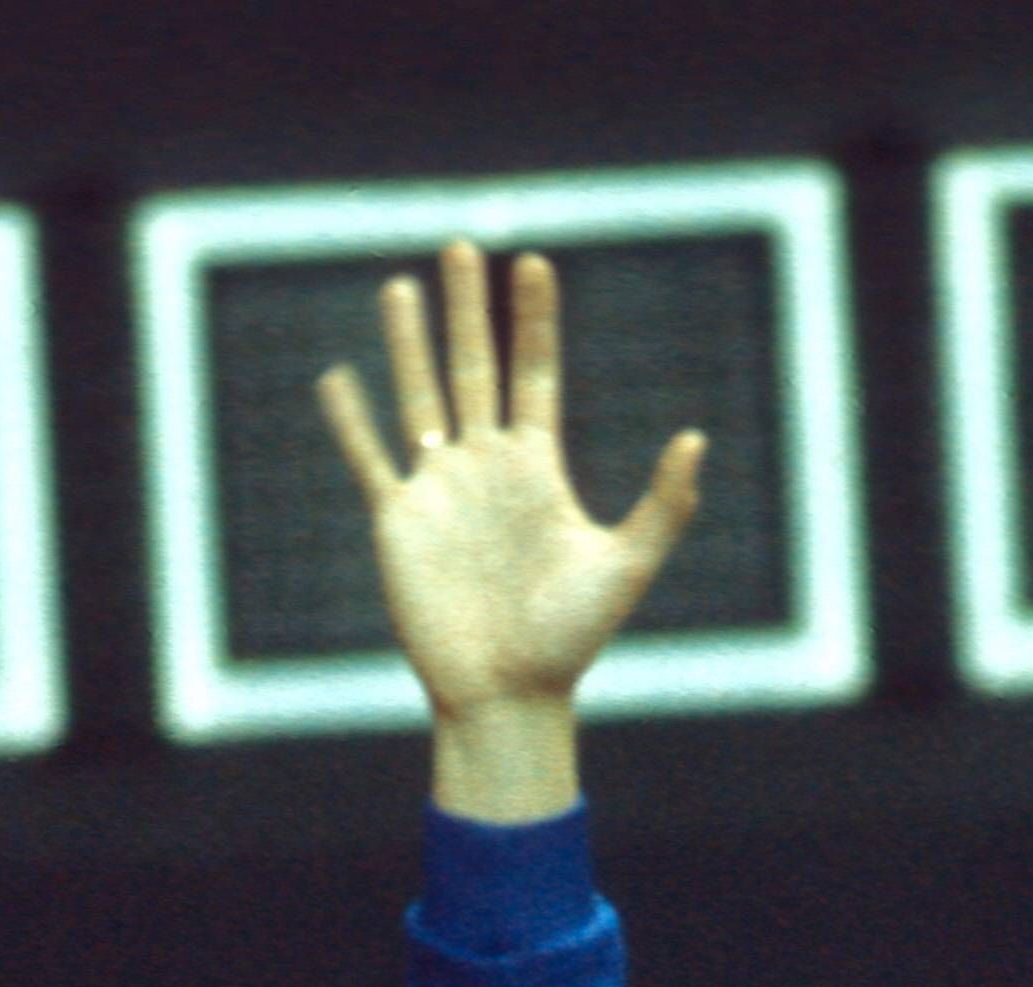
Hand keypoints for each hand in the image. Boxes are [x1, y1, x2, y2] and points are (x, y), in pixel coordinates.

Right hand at [317, 242, 705, 820]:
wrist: (507, 693)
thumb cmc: (570, 639)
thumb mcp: (626, 566)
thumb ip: (663, 505)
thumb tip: (695, 439)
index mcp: (537, 467)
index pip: (534, 374)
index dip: (534, 321)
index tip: (533, 263)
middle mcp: (486, 467)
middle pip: (474, 369)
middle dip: (469, 310)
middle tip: (464, 247)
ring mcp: (439, 491)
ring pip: (420, 398)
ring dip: (409, 344)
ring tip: (402, 287)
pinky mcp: (398, 523)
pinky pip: (370, 460)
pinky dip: (352, 421)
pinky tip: (338, 379)